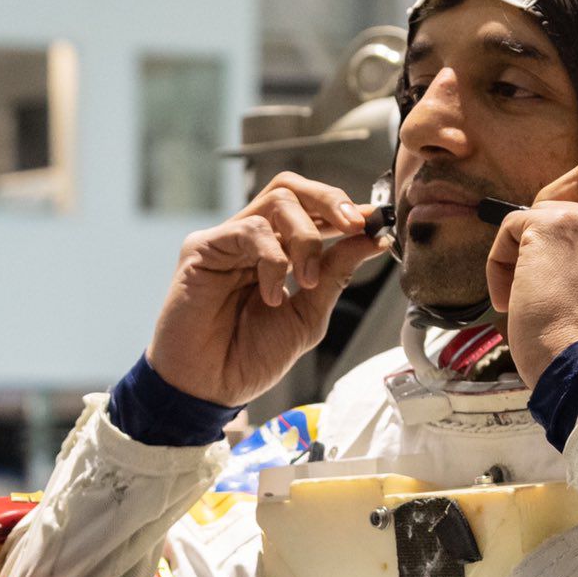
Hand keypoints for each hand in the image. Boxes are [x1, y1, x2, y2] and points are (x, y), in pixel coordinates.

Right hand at [146, 172, 387, 406]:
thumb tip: (371, 239)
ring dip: (305, 237)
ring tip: (305, 280)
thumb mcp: (308, 316)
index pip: (311, 210)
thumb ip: (334, 274)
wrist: (211, 387)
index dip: (344, 210)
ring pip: (277, 201)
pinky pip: (250, 229)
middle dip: (330, 200)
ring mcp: (227, 241)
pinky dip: (272, 259)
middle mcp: (252, 240)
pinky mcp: (202, 248)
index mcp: (277, 253)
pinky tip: (271, 294)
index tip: (374, 222)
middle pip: (291, 188)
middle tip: (354, 225)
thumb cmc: (250, 357)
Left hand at [486, 156, 577, 384]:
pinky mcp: (556, 225)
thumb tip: (566, 229)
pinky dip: (499, 262)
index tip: (572, 226)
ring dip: (525, 248)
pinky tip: (510, 298)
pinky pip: (512, 225)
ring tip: (527, 291)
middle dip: (558, 202)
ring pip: (546, 207)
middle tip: (539, 243)